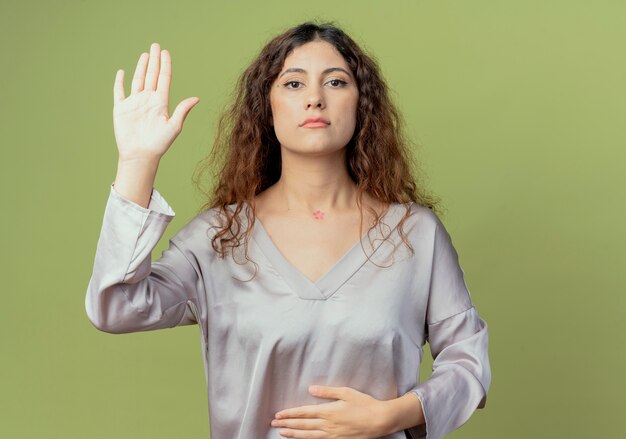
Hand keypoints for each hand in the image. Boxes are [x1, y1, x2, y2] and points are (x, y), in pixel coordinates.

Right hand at [113, 42, 199, 161]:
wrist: (141, 155)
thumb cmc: (159, 144)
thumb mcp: (173, 127)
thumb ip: (182, 111)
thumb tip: (197, 98)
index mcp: (161, 102)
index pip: (163, 79)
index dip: (165, 65)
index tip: (166, 52)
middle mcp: (148, 100)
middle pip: (151, 75)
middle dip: (154, 60)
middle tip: (156, 45)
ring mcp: (134, 103)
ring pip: (138, 80)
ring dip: (141, 67)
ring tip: (145, 55)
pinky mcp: (121, 108)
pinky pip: (119, 92)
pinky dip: (119, 82)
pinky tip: (121, 72)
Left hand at [271, 385, 389, 437]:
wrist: (379, 421)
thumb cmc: (364, 404)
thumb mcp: (346, 392)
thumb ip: (327, 392)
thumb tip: (310, 389)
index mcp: (328, 411)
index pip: (304, 413)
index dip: (290, 414)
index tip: (278, 414)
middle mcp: (327, 425)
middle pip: (303, 425)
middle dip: (287, 424)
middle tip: (274, 424)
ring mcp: (332, 435)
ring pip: (308, 436)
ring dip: (294, 434)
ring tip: (282, 433)